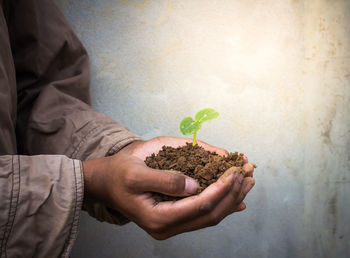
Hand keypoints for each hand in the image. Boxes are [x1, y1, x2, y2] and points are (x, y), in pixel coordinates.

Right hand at [83, 136, 254, 239]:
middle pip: (211, 214)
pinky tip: (236, 199)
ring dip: (231, 198)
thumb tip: (194, 184)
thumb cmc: (119, 175)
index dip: (222, 188)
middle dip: (233, 193)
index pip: (200, 205)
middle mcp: (168, 227)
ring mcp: (172, 225)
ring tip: (248, 181)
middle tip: (249, 174)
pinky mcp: (174, 218)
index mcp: (158, 218)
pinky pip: (203, 214)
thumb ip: (165, 180)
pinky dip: (222, 204)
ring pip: (210, 216)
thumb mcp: (136, 173)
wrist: (106, 183)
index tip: (236, 170)